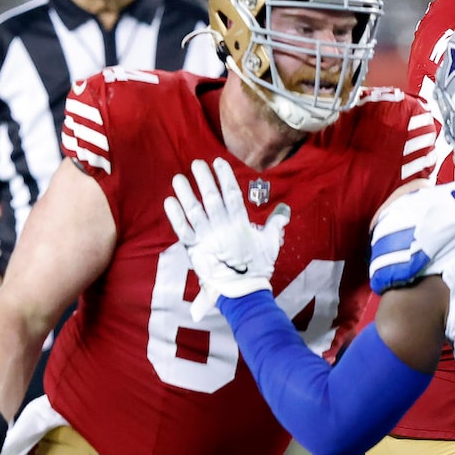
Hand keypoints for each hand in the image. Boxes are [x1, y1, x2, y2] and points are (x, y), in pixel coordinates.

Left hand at [163, 157, 275, 300]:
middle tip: (197, 163)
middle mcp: (223, 228)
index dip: (225, 178)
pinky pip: (182, 230)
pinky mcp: (195, 249)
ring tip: (178, 177)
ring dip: (186, 194)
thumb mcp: (271, 243)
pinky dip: (175, 216)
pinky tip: (169, 201)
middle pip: (212, 199)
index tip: (218, 162)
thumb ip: (275, 224)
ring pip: (194, 212)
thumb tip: (285, 210)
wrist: (243, 291)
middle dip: (204, 180)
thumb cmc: (257, 267)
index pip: (232, 195)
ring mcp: (207, 238)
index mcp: (240, 224)